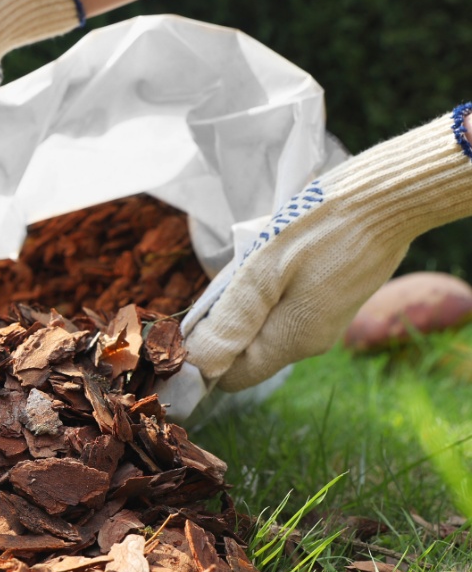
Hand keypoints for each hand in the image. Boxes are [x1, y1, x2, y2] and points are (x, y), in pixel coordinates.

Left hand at [184, 109, 471, 390]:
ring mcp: (324, 322)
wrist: (388, 196)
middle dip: (222, 331)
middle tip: (214, 288)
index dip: (204, 359)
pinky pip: (285, 311)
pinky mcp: (331, 301)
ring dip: (243, 309)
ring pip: (265, 330)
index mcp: (293, 341)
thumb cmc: (321, 227)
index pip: (234, 376)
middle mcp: (310, 342)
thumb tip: (201, 367)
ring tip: (240, 270)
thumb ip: (232, 322)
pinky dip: (266, 296)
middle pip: (247, 353)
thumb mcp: (264, 271)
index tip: (183, 328)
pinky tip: (265, 264)